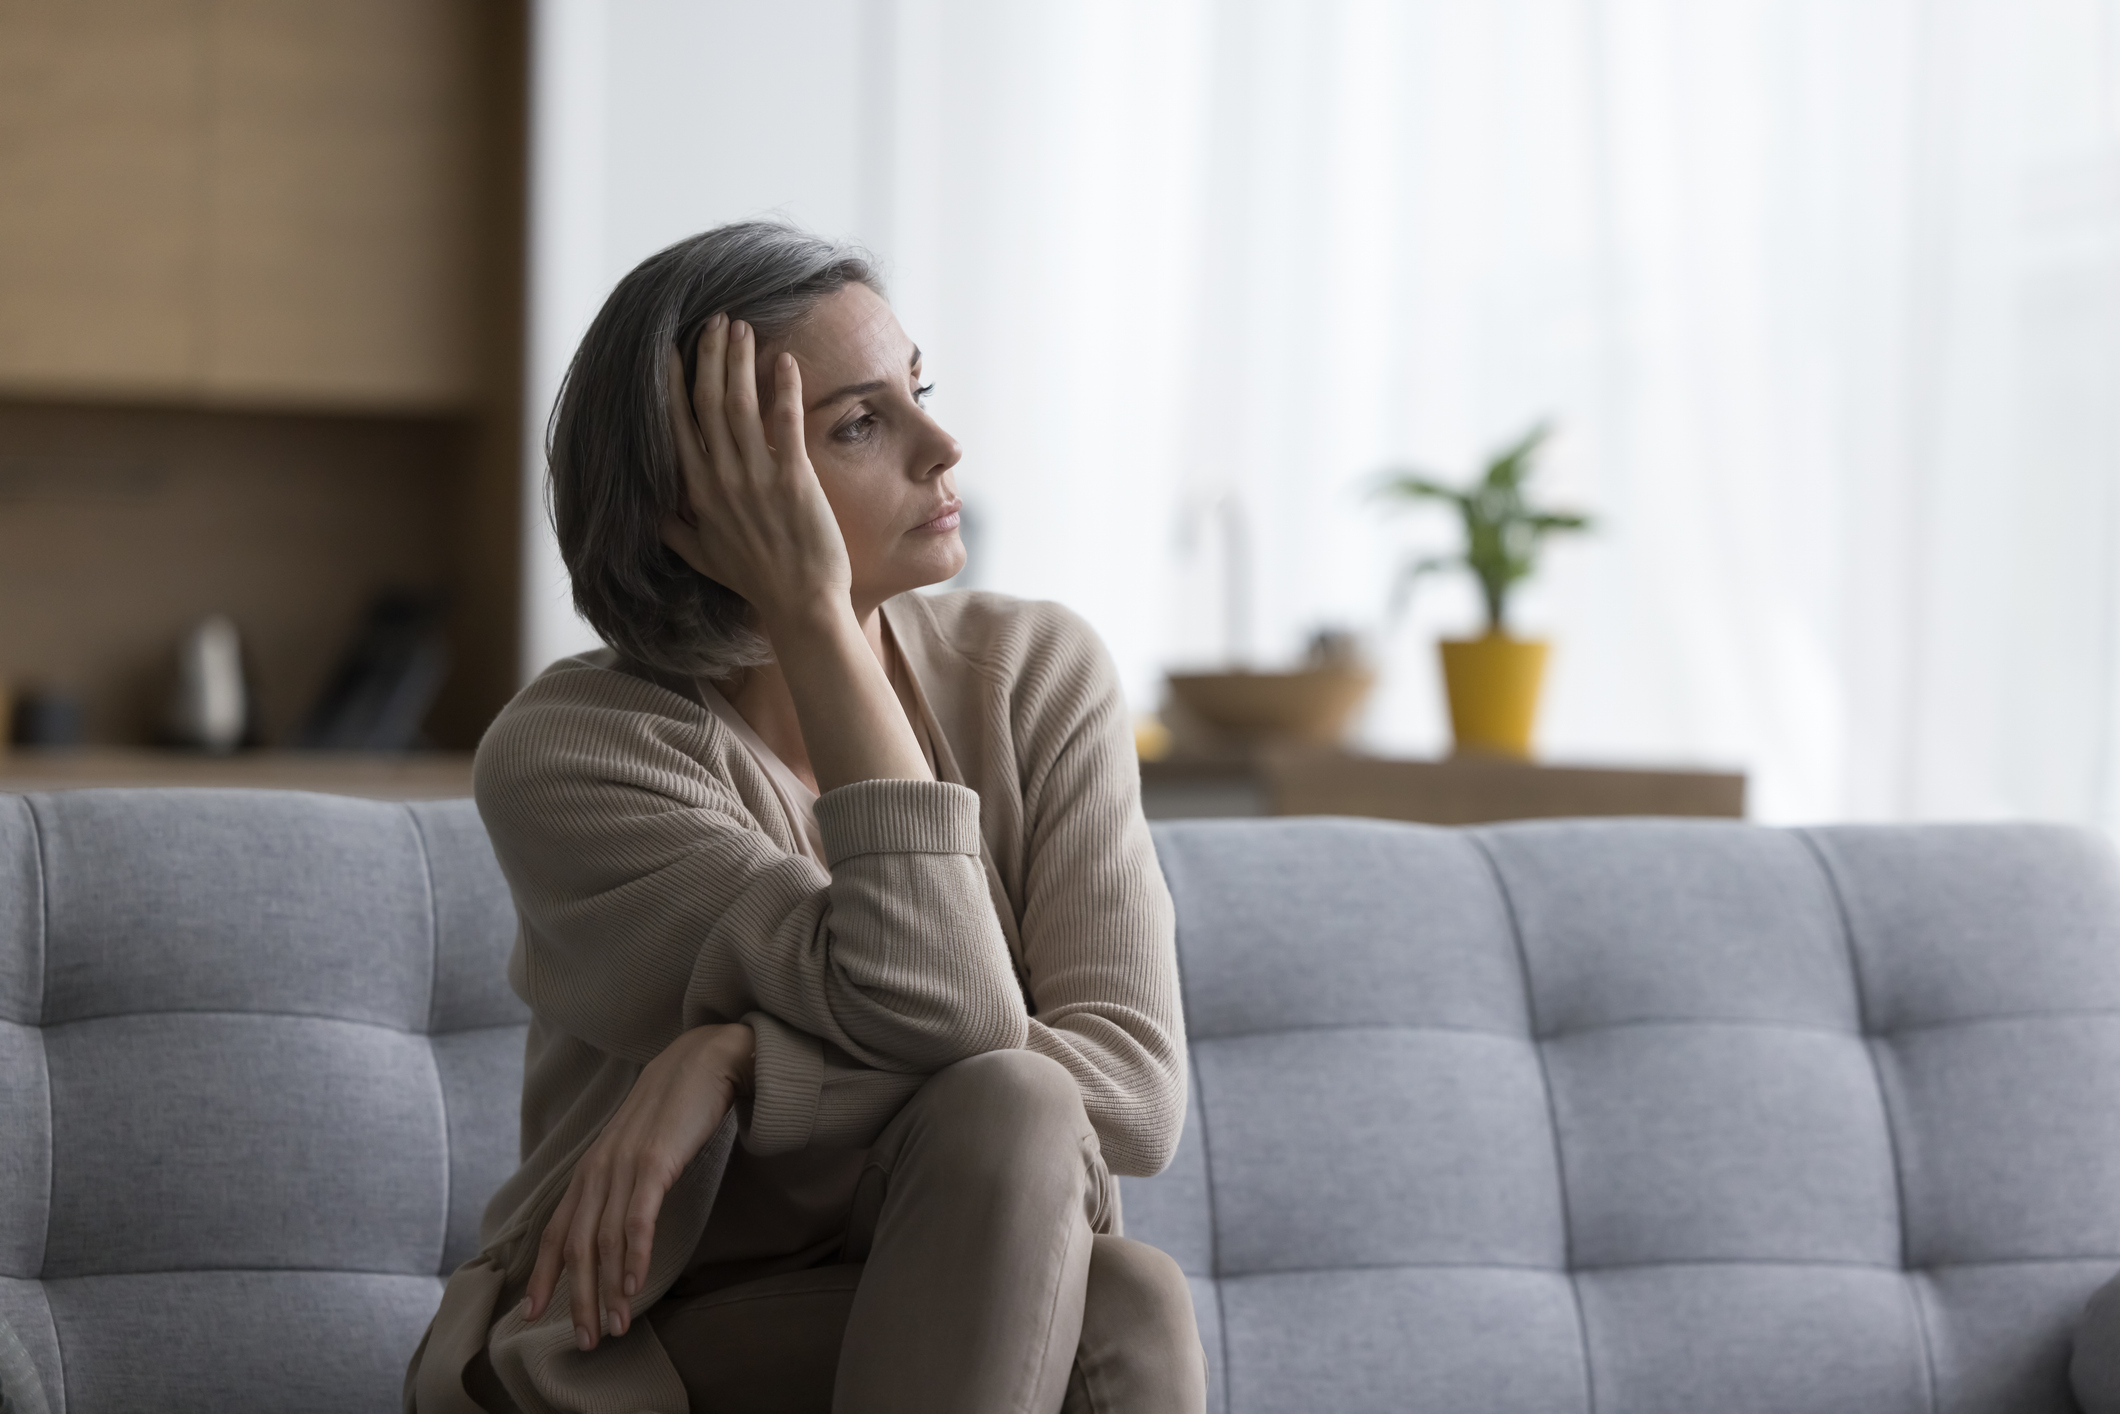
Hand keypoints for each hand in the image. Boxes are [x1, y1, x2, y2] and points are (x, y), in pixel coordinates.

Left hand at [522, 1022, 755, 1348]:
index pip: (557, 1230)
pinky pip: (638, 1219)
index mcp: (592, 1167)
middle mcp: (599, 1168)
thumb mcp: (637, 1145)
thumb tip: (616, 1219)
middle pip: (577, 1246)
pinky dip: (634, 1257)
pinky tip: (636, 1286)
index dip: (543, 1274)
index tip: (531, 1313)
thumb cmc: (676, 1105)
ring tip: (617, 1327)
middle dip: (577, 1298)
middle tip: (584, 1340)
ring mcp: (625, 1164)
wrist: (706, 1058)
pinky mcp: (655, 1162)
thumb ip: (622, 1178)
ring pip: (605, 1241)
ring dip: (609, 1290)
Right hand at [661, 314, 852, 631]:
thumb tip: (652, 511)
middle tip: (714, 321)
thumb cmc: (755, 581)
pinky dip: (783, 387)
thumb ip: (674, 529)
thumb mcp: (701, 557)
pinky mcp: (793, 480)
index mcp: (698, 493)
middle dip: (708, 356)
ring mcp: (756, 479)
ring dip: (738, 361)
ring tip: (741, 327)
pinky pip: (785, 423)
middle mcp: (721, 480)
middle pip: (707, 403)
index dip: (674, 383)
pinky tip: (783, 359)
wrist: (800, 604)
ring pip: (739, 405)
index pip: (678, 425)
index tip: (671, 350)